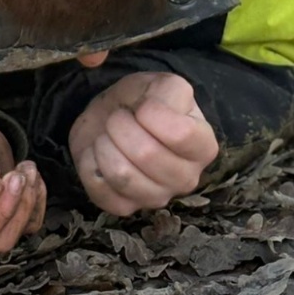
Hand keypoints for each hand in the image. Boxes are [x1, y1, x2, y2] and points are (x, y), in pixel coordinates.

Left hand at [68, 72, 217, 216]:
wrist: (111, 118)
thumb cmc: (142, 103)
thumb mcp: (163, 85)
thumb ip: (169, 92)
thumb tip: (150, 111)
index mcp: (203, 147)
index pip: (181, 135)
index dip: (152, 114)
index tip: (143, 106)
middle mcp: (186, 179)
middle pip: (146, 154)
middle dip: (121, 126)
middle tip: (118, 118)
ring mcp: (157, 198)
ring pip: (122, 175)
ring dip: (104, 145)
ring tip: (107, 135)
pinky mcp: (126, 209)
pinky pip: (101, 191)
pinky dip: (90, 165)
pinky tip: (98, 155)